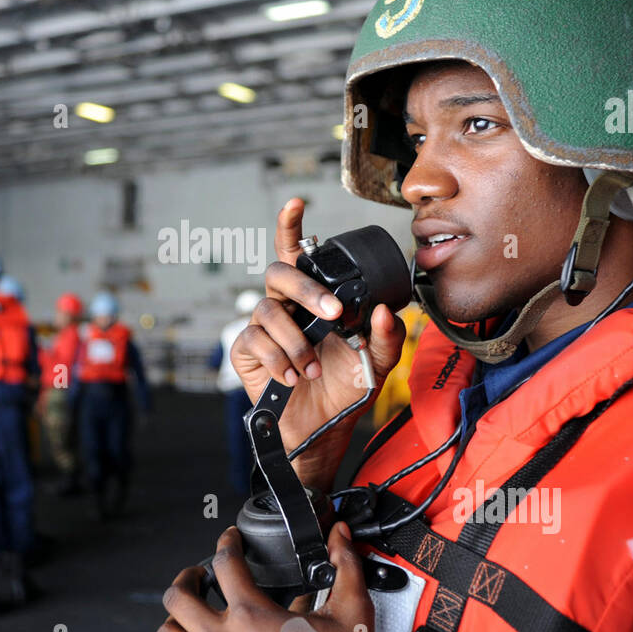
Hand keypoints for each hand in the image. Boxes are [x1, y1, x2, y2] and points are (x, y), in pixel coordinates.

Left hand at [155, 522, 372, 631]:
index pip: (225, 562)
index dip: (227, 542)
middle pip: (178, 597)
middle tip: (198, 575)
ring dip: (176, 619)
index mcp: (252, 616)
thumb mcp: (350, 615)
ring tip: (189, 611)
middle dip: (186, 578)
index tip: (230, 540)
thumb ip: (346, 570)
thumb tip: (341, 537)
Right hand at [231, 198, 405, 485]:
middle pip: (279, 274)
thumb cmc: (346, 388)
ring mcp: (262, 327)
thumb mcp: (378, 362)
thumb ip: (386, 336)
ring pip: (267, 310)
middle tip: (331, 315)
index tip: (296, 204)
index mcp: (313, 299)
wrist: (323, 428)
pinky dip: (277, 359)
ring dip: (295, 340)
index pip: (297, 254)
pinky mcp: (245, 351)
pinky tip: (293, 376)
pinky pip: (254, 341)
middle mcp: (285, 306)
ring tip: (311, 367)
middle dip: (306, 290)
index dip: (291, 227)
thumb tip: (383, 311)